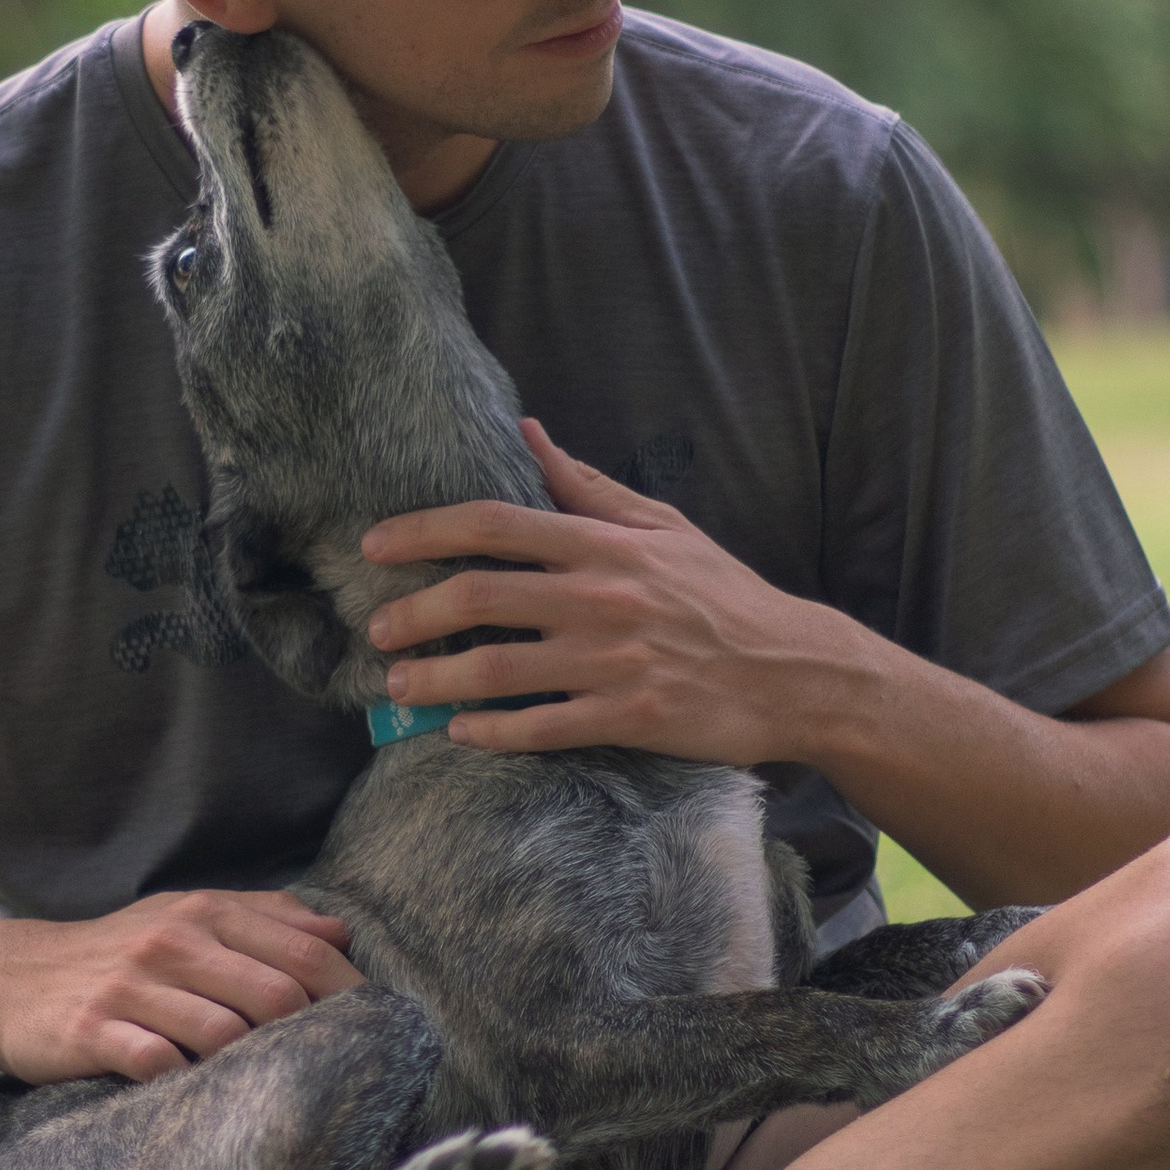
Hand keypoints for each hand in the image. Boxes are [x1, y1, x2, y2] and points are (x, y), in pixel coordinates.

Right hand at [0, 889, 359, 1084]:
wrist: (6, 976)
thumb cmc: (115, 954)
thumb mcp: (184, 916)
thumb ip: (263, 917)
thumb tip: (340, 929)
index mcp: (204, 913)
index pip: (304, 952)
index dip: (348, 995)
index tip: (372, 1032)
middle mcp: (170, 944)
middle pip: (275, 996)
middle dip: (306, 1039)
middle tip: (319, 1074)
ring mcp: (129, 989)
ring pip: (224, 1034)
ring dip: (247, 1067)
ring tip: (255, 1089)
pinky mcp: (89, 1033)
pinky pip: (158, 1065)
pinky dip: (183, 1083)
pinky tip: (189, 1094)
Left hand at [362, 420, 852, 768]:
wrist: (793, 672)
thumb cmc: (723, 597)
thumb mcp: (664, 527)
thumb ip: (588, 487)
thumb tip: (527, 435)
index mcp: (605, 545)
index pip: (494, 524)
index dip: (423, 532)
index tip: (375, 547)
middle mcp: (600, 598)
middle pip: (479, 597)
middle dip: (414, 614)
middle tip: (376, 631)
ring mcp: (611, 661)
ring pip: (495, 671)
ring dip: (434, 682)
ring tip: (399, 688)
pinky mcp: (626, 717)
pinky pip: (539, 728)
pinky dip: (490, 733)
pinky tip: (460, 733)